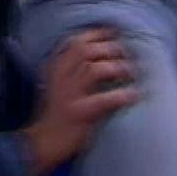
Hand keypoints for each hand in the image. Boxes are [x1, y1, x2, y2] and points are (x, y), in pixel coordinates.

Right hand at [23, 27, 136, 174]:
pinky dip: (121, 95)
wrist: (44, 142)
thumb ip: (74, 68)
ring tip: (130, 73)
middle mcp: (60, 79)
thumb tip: (103, 51)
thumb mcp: (59, 84)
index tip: (114, 33)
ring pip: (93, 69)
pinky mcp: (79, 114)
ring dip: (116, 68)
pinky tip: (132, 95)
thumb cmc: (59, 112)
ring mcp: (68, 96)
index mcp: (55, 69)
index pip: (75, 42)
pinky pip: (103, 100)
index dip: (97, 34)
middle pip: (85, 50)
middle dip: (109, 48)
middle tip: (126, 55)